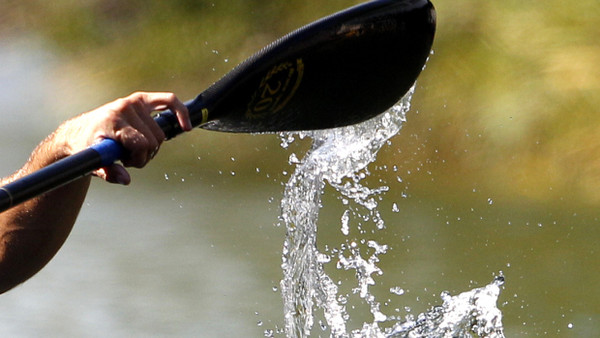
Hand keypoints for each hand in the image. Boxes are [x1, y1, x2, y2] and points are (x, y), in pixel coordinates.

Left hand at [55, 92, 191, 184]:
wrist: (79, 131)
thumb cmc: (86, 147)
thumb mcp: (93, 163)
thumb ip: (109, 172)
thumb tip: (126, 179)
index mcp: (113, 122)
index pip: (142, 143)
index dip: (139, 158)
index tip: (126, 162)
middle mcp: (125, 108)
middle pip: (154, 140)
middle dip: (144, 154)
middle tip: (128, 157)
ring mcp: (134, 102)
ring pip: (160, 133)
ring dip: (152, 145)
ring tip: (134, 148)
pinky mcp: (141, 99)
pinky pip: (169, 101)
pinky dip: (180, 112)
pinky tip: (185, 126)